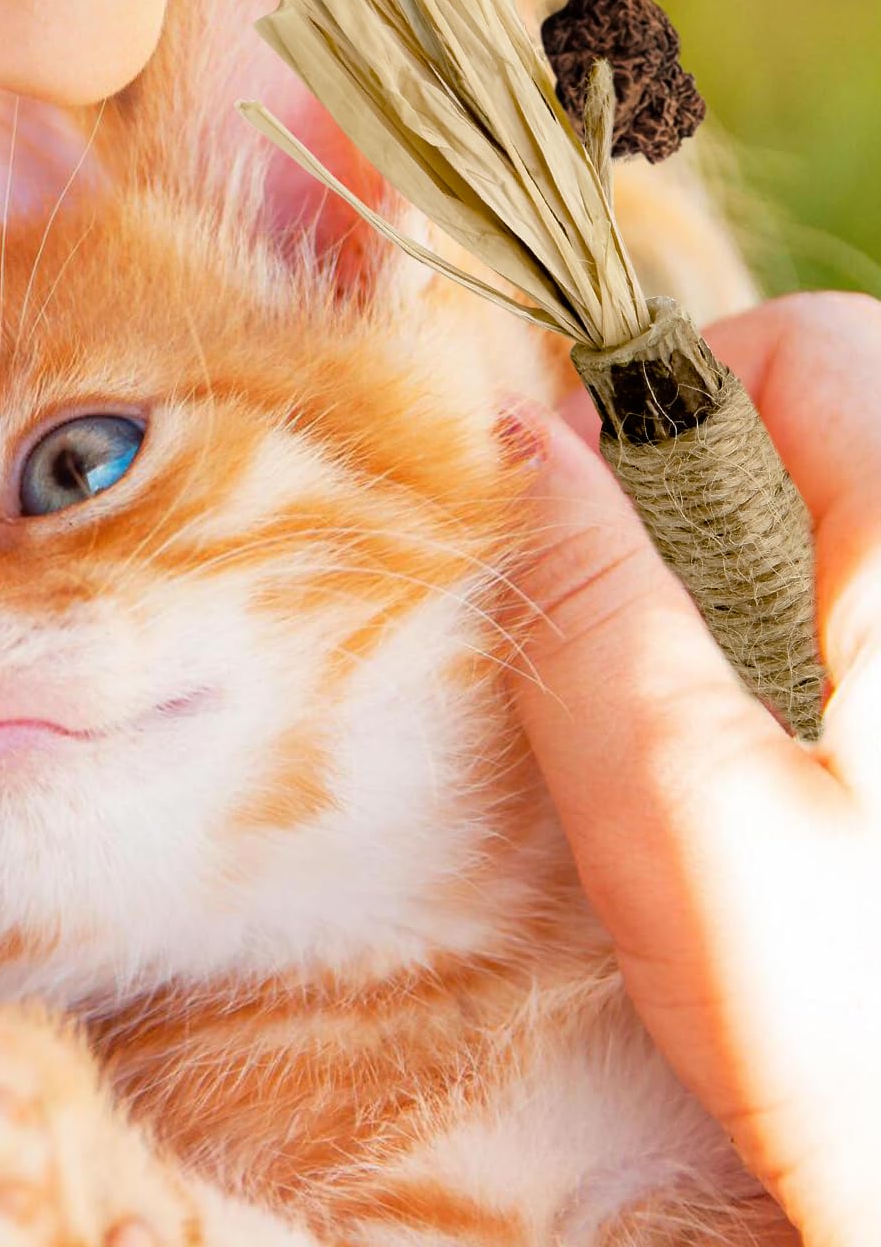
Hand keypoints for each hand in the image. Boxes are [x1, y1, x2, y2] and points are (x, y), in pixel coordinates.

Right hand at [510, 292, 880, 1245]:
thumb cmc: (860, 1025)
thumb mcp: (677, 797)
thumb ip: (590, 587)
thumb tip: (523, 430)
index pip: (794, 345)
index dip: (654, 407)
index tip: (577, 524)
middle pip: (841, 414)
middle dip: (712, 493)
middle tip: (647, 637)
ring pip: (854, 512)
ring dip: (764, 567)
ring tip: (719, 706)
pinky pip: (868, 601)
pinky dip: (816, 630)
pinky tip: (801, 750)